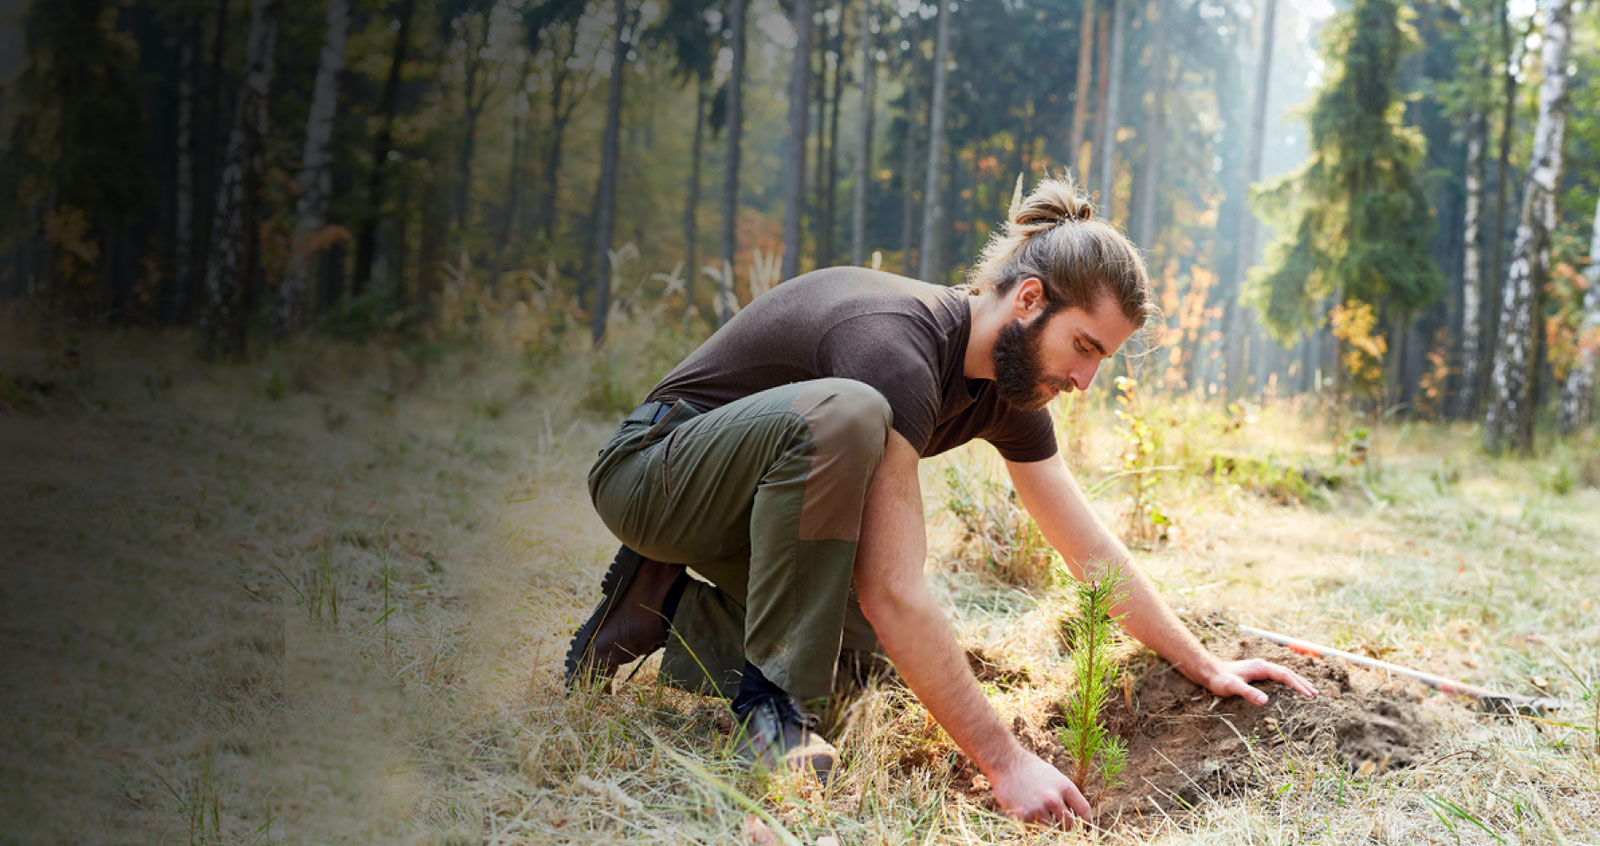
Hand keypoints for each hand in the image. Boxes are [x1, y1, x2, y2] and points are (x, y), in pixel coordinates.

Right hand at [988, 749, 1092, 827]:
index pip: (1084, 811)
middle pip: (1070, 825)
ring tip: (1040, 813)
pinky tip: (1028, 812)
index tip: (1080, 823)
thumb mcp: (1054, 776)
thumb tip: (1075, 815)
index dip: (1084, 820)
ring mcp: (1038, 808)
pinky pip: (1035, 830)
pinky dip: (1034, 825)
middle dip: (1066, 826)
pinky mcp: (1023, 816)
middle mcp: (1053, 798)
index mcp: (1064, 786)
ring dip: (1048, 825)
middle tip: (1059, 823)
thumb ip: (1065, 794)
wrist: (1005, 762)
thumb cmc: (1030, 768)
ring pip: (1052, 829)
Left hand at [1199, 658, 1318, 703]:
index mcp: (1261, 667)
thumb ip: (1248, 693)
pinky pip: (1277, 676)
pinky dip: (1288, 682)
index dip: (1298, 685)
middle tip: (1316, 694)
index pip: (1285, 675)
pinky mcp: (1257, 673)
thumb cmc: (1220, 680)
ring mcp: (1260, 668)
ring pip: (1284, 674)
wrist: (1209, 671)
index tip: (1309, 695)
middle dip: (1302, 683)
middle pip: (1288, 673)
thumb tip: (1265, 701)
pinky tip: (1290, 688)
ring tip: (1309, 691)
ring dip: (1297, 681)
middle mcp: (1263, 665)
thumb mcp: (1232, 687)